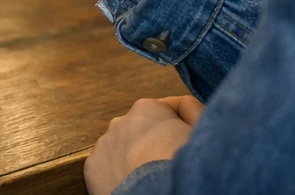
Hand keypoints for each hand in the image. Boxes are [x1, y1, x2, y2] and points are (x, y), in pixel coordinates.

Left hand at [84, 96, 203, 193]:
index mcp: (147, 108)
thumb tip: (186, 108)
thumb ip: (192, 110)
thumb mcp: (202, 128)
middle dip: (155, 143)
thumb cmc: (184, 162)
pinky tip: (134, 186)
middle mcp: (121, 121)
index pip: (167, 111)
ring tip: (151, 179)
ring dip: (135, 159)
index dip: (181, 127)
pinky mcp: (92, 168)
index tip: (188, 143)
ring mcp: (104, 144)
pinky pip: (108, 169)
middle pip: (143, 131)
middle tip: (169, 164)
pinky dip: (118, 176)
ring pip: (123, 149)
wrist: (159, 194)